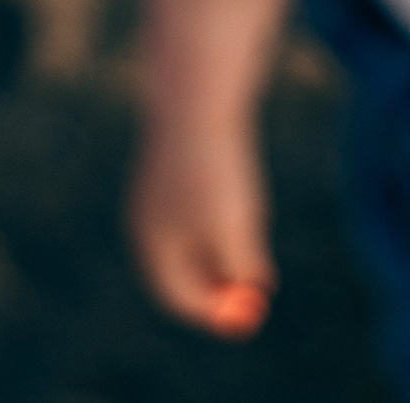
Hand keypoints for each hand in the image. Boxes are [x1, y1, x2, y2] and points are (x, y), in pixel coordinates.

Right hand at [128, 119, 276, 338]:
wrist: (196, 98)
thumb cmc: (214, 168)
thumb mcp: (234, 225)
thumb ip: (240, 263)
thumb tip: (253, 285)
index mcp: (153, 246)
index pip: (180, 298)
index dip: (217, 311)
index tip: (253, 312)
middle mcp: (147, 224)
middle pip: (184, 271)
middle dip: (222, 280)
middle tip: (262, 278)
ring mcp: (156, 196)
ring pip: (197, 236)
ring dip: (225, 243)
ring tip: (245, 196)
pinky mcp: (171, 171)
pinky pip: (199, 205)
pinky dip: (222, 210)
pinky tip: (236, 174)